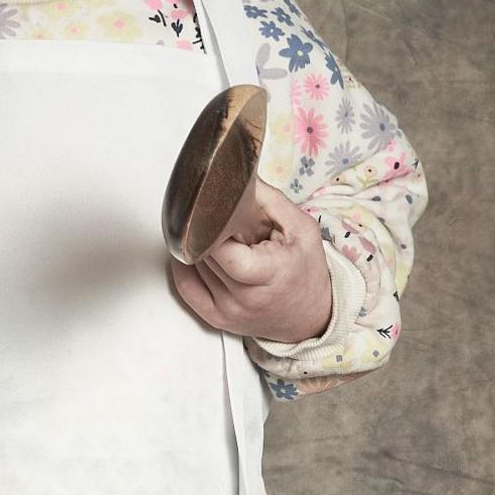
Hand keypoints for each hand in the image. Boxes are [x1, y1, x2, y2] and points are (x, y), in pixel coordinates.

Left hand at [170, 181, 332, 343]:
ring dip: (199, 248)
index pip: (222, 251)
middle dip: (209, 233)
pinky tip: (194, 254)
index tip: (213, 212)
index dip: (211, 228)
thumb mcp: (303, 229)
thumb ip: (271, 200)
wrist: (311, 316)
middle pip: (205, 254)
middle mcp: (245, 298)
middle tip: (226, 226)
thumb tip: (238, 175)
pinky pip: (185, 288)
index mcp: (269, 274)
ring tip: (222, 241)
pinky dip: (183, 268)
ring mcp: (228, 311)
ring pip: (193, 267)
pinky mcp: (216, 319)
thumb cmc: (306, 273)